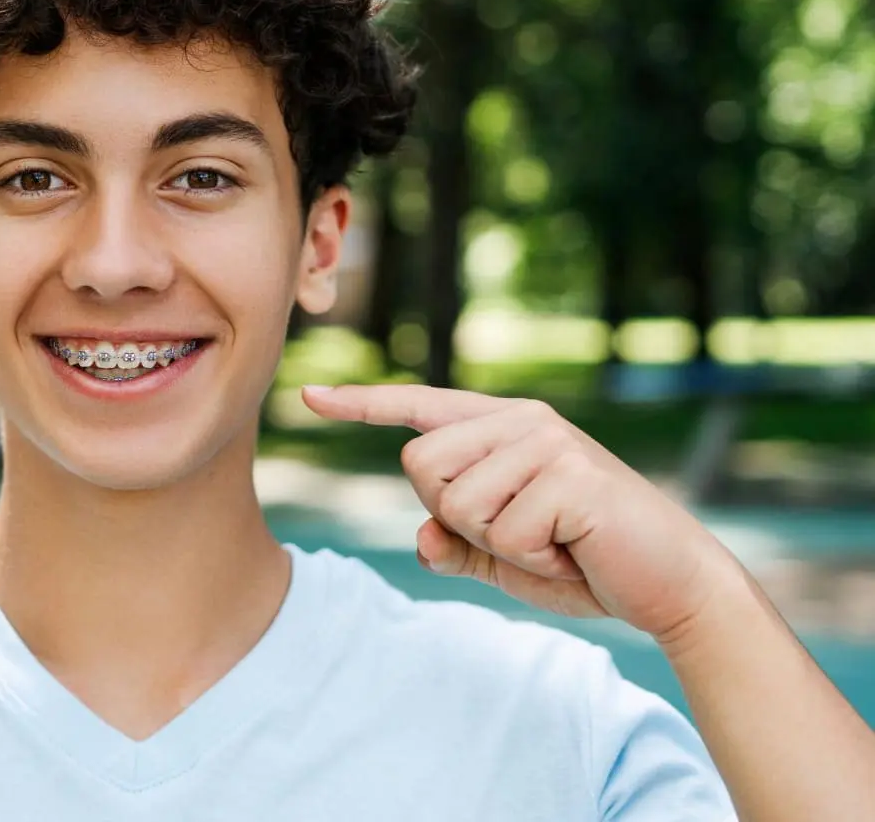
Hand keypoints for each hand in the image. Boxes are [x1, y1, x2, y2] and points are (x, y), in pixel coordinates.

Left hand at [301, 383, 743, 641]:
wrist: (670, 583)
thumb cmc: (583, 563)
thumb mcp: (504, 557)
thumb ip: (457, 544)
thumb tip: (422, 537)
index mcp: (501, 428)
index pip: (418, 412)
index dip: (362, 406)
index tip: (309, 397)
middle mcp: (520, 421)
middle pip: (419, 469)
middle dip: (455, 518)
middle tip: (520, 535)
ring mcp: (546, 441)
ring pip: (456, 504)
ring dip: (498, 544)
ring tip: (553, 542)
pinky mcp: (569, 474)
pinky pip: (502, 533)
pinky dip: (531, 560)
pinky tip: (573, 551)